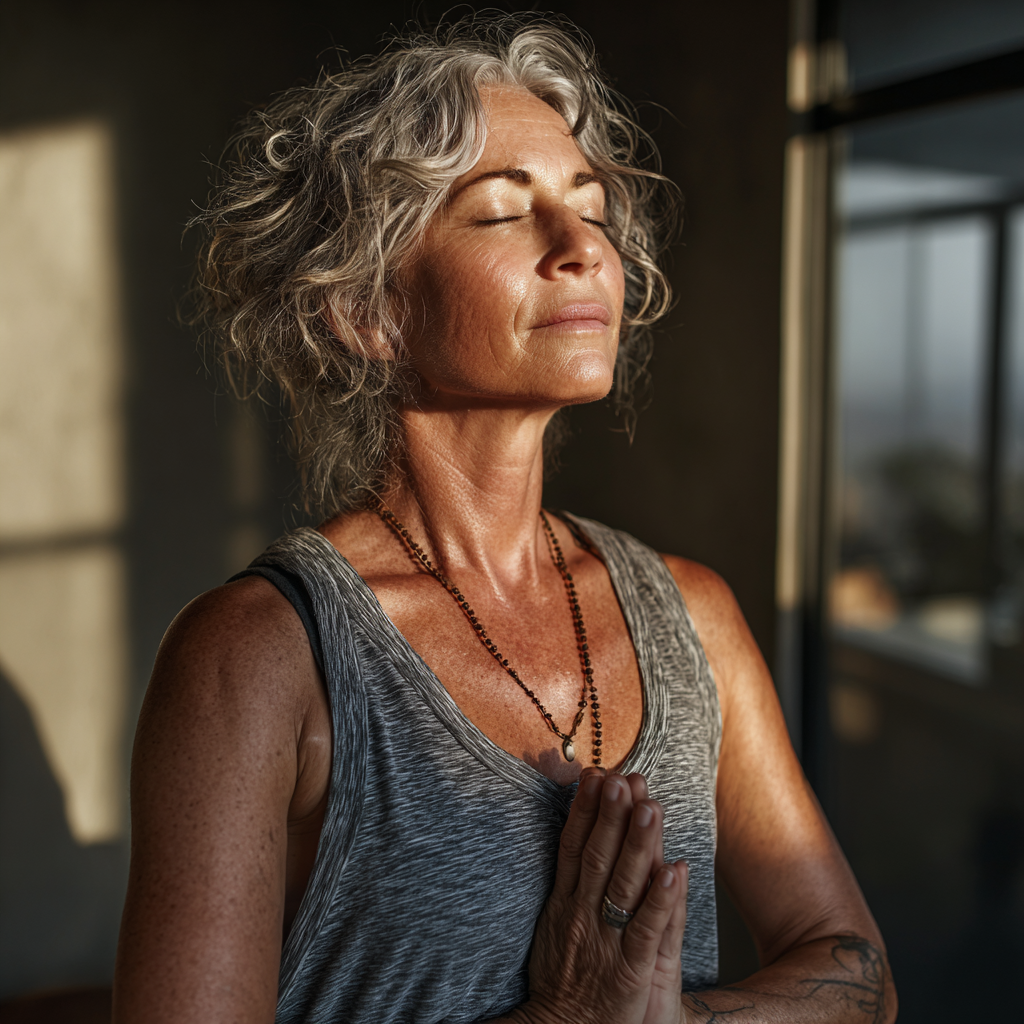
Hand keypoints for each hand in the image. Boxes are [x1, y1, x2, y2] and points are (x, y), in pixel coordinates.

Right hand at [510, 770, 687, 1023]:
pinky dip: (661, 900)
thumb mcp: (554, 927)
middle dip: (609, 815)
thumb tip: (579, 837)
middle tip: (621, 778)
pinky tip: (675, 870)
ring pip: (624, 886)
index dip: (584, 810)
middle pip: (598, 857)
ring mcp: (605, 944)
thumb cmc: (563, 981)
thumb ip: (570, 885)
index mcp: (563, 905)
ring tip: (650, 808)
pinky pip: (647, 931)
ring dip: (637, 845)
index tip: (595, 775)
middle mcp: (582, 918)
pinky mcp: (630, 973)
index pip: (573, 847)